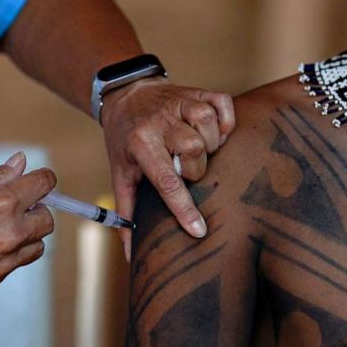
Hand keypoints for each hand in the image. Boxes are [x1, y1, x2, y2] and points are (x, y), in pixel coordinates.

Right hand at [0, 152, 55, 295]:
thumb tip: (21, 161)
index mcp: (4, 203)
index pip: (45, 184)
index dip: (44, 180)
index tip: (39, 181)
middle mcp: (10, 232)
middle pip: (47, 219)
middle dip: (37, 211)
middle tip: (18, 209)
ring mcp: (4, 259)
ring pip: (37, 246)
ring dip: (27, 236)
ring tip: (3, 231)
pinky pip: (16, 264)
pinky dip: (8, 255)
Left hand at [101, 78, 234, 258]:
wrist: (126, 95)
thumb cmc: (125, 141)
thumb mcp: (120, 174)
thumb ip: (127, 213)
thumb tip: (131, 255)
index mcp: (139, 144)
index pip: (166, 180)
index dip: (184, 208)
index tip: (199, 231)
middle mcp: (160, 121)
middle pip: (193, 148)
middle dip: (196, 167)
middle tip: (187, 170)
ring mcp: (180, 103)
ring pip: (208, 123)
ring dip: (212, 143)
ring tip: (202, 151)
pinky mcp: (197, 91)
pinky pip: (223, 104)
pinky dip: (226, 121)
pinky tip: (217, 132)